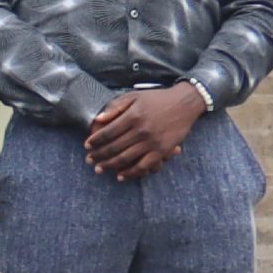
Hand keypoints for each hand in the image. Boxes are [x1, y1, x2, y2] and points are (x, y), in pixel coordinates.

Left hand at [84, 84, 204, 180]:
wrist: (185, 103)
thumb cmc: (157, 99)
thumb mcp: (135, 96)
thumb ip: (116, 106)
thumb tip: (98, 119)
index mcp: (133, 116)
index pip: (107, 132)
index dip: (95, 141)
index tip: (86, 145)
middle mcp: (142, 130)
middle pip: (114, 148)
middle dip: (98, 155)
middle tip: (89, 160)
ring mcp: (152, 142)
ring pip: (125, 159)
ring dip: (109, 166)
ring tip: (99, 169)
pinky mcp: (162, 150)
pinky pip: (143, 166)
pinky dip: (130, 173)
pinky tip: (120, 176)